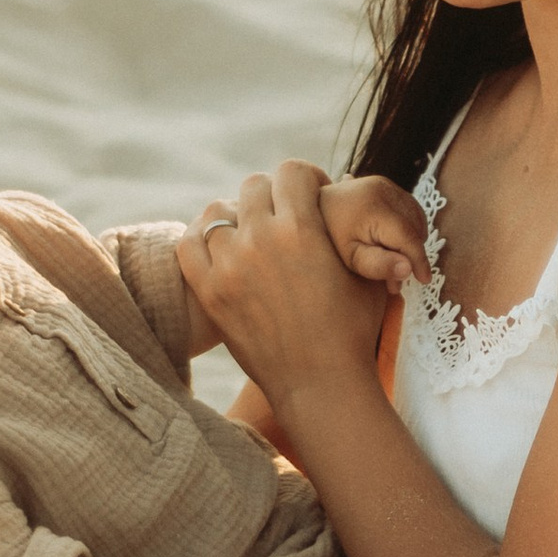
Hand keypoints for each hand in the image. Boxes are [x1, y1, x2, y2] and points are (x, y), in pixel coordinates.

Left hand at [181, 162, 384, 397]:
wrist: (319, 384)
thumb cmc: (353, 330)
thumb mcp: (368, 273)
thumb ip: (354, 227)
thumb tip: (349, 183)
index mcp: (303, 229)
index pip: (292, 172)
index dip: (306, 180)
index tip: (312, 198)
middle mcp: (261, 240)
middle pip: (253, 186)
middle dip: (272, 197)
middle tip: (283, 219)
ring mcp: (229, 265)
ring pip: (217, 212)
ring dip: (236, 218)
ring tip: (251, 236)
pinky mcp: (209, 291)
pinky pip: (189, 243)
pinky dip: (203, 240)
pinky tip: (223, 251)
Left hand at [319, 175, 431, 291]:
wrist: (312, 209)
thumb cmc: (329, 239)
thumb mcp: (351, 259)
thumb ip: (378, 265)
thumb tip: (408, 270)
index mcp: (375, 206)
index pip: (408, 238)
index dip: (420, 261)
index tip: (425, 281)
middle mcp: (383, 189)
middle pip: (414, 229)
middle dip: (411, 255)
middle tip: (395, 280)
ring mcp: (385, 184)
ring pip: (415, 219)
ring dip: (412, 241)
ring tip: (393, 261)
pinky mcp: (385, 184)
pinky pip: (409, 209)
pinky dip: (408, 227)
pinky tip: (394, 243)